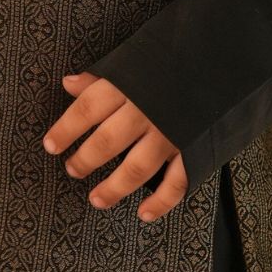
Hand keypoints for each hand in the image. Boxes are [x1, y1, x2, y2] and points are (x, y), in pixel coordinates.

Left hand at [41, 72, 187, 221]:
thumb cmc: (170, 57)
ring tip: (96, 199)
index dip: (66, 130)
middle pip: (107, 142)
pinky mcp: (193, 148)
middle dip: (85, 160)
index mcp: (128, 85)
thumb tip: (68, 83)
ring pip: (136, 169)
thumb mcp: (133, 59)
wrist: (220, 57)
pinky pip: (177, 182)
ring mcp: (170, 132)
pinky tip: (144, 214)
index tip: (50, 146)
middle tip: (72, 170)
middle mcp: (146, 110)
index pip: (87, 109)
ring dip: (114, 188)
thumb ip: (102, 76)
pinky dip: (161, 202)